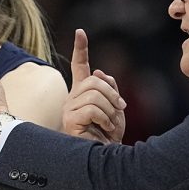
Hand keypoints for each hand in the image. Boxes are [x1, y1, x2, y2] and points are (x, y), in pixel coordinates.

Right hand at [62, 29, 125, 143]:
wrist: (107, 157)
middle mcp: (73, 97)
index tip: (80, 32)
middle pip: (94, 80)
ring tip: (110, 123)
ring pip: (94, 94)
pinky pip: (91, 108)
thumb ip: (109, 88)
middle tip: (119, 109)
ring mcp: (69, 109)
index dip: (81, 49)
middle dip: (112, 94)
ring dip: (110, 109)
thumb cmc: (110, 134)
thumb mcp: (115, 107)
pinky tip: (104, 129)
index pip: (80, 66)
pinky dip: (104, 118)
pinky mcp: (69, 120)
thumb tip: (100, 72)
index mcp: (83, 92)